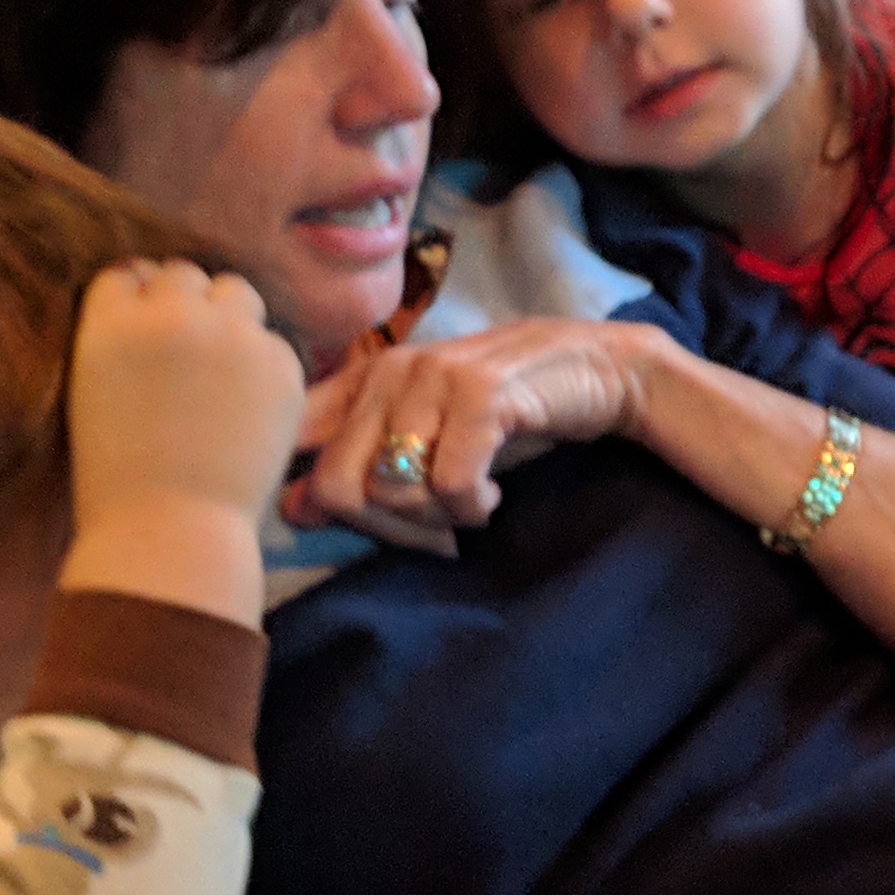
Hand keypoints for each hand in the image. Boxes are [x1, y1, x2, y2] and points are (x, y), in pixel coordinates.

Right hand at [64, 262, 305, 619]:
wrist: (169, 532)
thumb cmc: (117, 478)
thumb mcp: (93, 391)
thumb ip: (122, 338)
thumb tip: (151, 299)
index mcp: (112, 321)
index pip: (127, 274)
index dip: (137, 302)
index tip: (144, 332)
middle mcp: (173, 313)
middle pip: (182, 275)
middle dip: (183, 305)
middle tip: (184, 354)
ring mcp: (233, 335)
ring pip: (235, 291)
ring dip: (227, 317)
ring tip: (220, 368)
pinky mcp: (281, 364)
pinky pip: (272, 341)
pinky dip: (262, 365)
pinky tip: (247, 407)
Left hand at [286, 318, 648, 550]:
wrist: (601, 367)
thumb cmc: (505, 409)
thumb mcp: (426, 432)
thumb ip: (358, 461)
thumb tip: (293, 508)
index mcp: (366, 377)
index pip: (300, 446)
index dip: (321, 502)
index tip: (372, 520)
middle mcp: (391, 369)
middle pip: (338, 487)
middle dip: (385, 527)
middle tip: (433, 527)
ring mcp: (435, 376)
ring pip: (392, 490)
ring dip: (435, 519)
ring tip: (468, 502)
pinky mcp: (481, 394)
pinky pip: (450, 486)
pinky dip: (472, 507)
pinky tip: (492, 492)